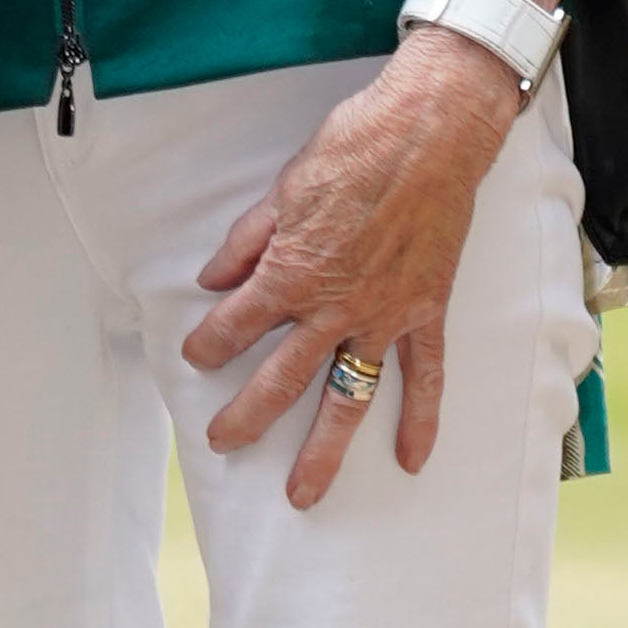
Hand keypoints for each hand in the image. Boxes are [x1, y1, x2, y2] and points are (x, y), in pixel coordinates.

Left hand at [181, 31, 524, 505]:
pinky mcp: (425, 312)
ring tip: (303, 493)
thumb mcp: (282, 189)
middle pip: (282, 379)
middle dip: (247, 416)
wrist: (431, 133)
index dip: (208, 343)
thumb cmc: (354, 148)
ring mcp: (384, 316)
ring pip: (349, 396)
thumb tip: (213, 278)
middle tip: (222, 443)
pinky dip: (421, 419)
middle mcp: (334, 306)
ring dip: (324, 449)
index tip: (196, 356)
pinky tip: (411, 460)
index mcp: (291, 273)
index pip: (235, 325)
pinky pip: (425, 376)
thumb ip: (246, 242)